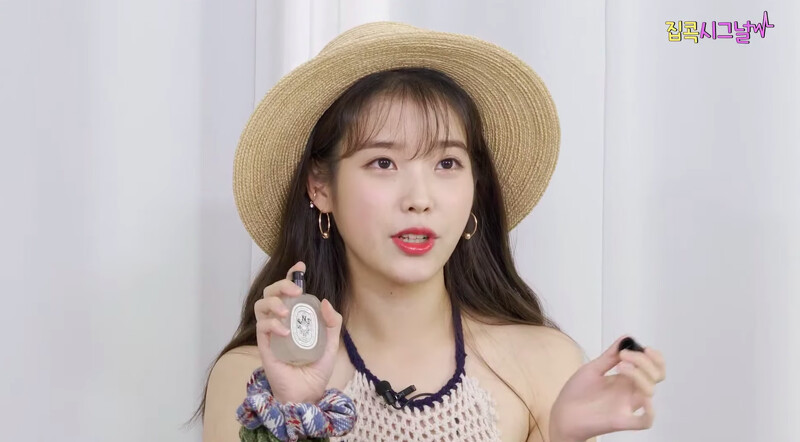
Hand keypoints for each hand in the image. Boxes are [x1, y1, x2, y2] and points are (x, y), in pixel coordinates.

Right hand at [254, 261, 342, 403]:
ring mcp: (271, 333)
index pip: (289, 291)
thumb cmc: (316, 368)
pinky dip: (273, 325)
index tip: (300, 267)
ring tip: (286, 311)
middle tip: (296, 290)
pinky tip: (286, 332)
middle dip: (281, 285)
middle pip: (271, 292)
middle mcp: (281, 321)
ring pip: (260, 305)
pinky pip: (262, 327)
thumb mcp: (331, 343)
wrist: (307, 393)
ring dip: (273, 302)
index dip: (291, 275)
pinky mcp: (264, 345)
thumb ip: (332, 323)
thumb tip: (325, 302)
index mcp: (296, 317)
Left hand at [549, 335, 666, 440]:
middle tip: (624, 355)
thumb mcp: (593, 369)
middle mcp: (630, 391)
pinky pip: (645, 421)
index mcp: (626, 379)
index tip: (639, 347)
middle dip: (645, 361)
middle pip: (656, 376)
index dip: (653, 357)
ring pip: (650, 391)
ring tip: (620, 366)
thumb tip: (626, 338)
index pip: (653, 367)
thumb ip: (610, 356)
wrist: (562, 413)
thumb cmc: (577, 393)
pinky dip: (650, 411)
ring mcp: (627, 406)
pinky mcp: (622, 420)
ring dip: (640, 375)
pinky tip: (642, 399)